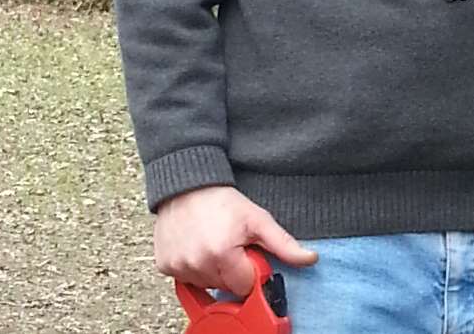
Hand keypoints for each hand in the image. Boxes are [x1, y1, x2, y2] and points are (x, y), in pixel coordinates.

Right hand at [153, 185, 316, 295]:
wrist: (186, 187)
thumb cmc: (222, 201)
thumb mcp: (258, 219)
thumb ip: (283, 243)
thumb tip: (310, 259)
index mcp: (221, 255)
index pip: (245, 285)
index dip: (252, 270)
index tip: (249, 253)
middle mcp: (196, 264)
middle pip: (226, 287)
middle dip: (233, 270)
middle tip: (232, 245)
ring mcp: (178, 266)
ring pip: (206, 285)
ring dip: (214, 270)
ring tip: (214, 243)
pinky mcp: (164, 266)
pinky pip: (187, 279)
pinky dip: (195, 268)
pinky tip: (198, 247)